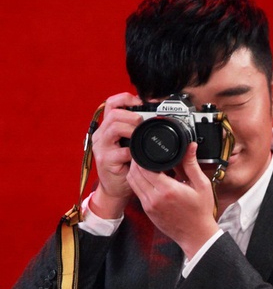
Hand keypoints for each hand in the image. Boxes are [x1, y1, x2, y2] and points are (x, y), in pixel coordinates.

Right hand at [90, 92, 142, 218]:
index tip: (142, 102)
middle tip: (143, 123)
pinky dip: (133, 152)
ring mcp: (101, 147)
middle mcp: (101, 135)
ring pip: (114, 127)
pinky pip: (121, 151)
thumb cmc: (126, 167)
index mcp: (107, 128)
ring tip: (140, 136)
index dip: (126, 98)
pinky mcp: (105, 160)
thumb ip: (136, 131)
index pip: (112, 103)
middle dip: (132, 115)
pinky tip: (139, 156)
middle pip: (114, 113)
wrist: (116, 190)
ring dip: (131, 129)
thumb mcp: (130, 145)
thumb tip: (155, 115)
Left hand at [127, 142, 219, 258]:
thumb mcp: (201, 185)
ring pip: (132, 183)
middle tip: (144, 154)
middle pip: (134, 174)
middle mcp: (154, 198)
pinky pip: (137, 193)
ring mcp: (149, 206)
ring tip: (145, 164)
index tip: (148, 149)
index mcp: (167, 190)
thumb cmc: (200, 211)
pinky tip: (148, 178)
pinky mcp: (148, 212)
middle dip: (136, 162)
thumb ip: (192, 164)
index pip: (144, 167)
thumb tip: (190, 146)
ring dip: (135, 172)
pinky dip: (139, 183)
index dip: (143, 156)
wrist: (196, 236)